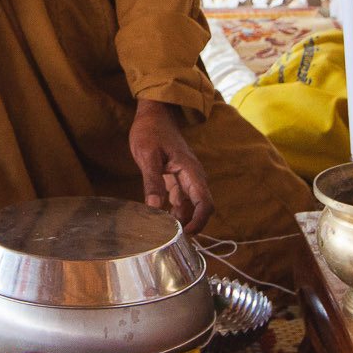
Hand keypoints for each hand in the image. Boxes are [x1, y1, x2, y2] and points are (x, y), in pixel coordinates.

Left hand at [130, 99, 213, 231]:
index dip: (199, 222)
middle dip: (191, 225)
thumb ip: (152, 181)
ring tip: (165, 232)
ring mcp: (186, 177)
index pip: (205, 202)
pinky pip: (180, 198)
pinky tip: (161, 218)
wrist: (153, 114)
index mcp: (190, 171)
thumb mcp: (147, 155)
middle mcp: (193, 176)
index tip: (186, 234)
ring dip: (182, 219)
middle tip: (173, 239)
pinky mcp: (177, 177)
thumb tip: (153, 208)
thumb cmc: (150, 131)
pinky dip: (174, 210)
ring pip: (190, 205)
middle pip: (200, 207)